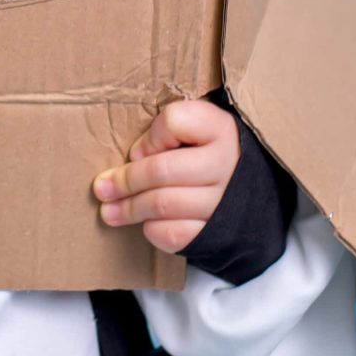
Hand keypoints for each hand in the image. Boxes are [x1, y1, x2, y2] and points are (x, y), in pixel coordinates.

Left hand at [93, 97, 239, 253]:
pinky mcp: (216, 233)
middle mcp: (226, 164)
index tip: (138, 150)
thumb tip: (133, 159)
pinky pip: (172, 234)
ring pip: (162, 205)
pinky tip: (145, 223)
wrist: (254, 193)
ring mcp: (223, 202)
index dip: (150, 137)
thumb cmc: (210, 154)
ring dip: (129, 209)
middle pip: (162, 170)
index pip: (176, 122)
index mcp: (220, 129)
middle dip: (125, 181)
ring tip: (108, 211)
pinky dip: (152, 229)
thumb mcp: (198, 129)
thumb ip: (167, 133)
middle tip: (101, 188)